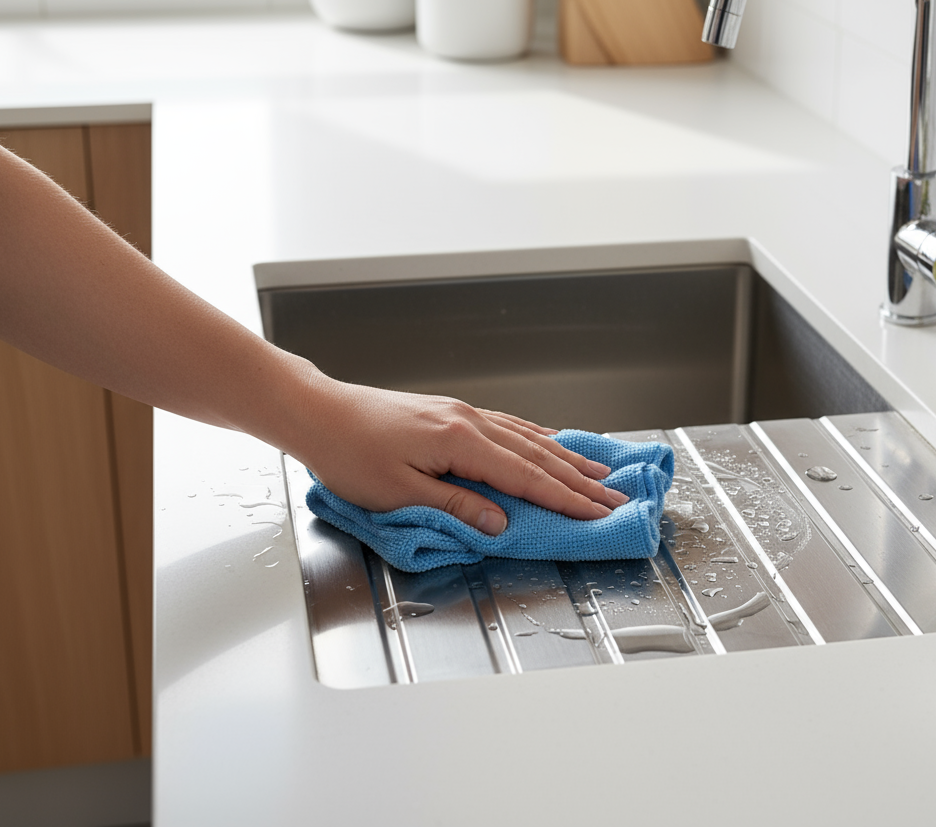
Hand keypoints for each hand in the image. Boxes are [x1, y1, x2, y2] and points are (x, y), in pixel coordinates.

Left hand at [290, 380, 627, 535]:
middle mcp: (469, 421)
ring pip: (529, 436)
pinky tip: (551, 441)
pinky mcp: (452, 412)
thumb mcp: (399, 493)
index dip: (567, 498)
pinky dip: (538, 436)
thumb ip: (455, 506)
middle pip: (538, 454)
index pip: (527, 476)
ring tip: (600, 472)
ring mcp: (463, 413)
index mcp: (460, 441)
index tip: (599, 513)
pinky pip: (509, 425)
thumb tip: (500, 522)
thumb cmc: (348, 454)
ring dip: (567, 457)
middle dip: (580, 480)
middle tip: (616, 498)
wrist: (319, 412)